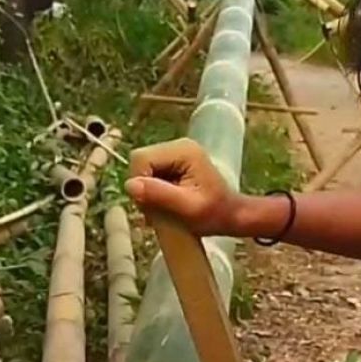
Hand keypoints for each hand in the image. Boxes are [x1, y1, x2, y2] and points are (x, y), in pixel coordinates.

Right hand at [125, 138, 242, 235]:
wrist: (230, 216)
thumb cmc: (214, 213)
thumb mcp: (187, 207)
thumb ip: (159, 194)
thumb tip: (130, 185)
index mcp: (183, 150)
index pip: (141, 158)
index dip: (140, 182)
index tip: (152, 204)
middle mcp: (178, 145)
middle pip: (139, 162)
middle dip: (143, 188)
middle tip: (158, 209)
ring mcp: (175, 153)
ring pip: (142, 170)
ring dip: (147, 191)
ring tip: (163, 208)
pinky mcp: (172, 163)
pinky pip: (149, 175)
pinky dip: (152, 191)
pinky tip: (165, 203)